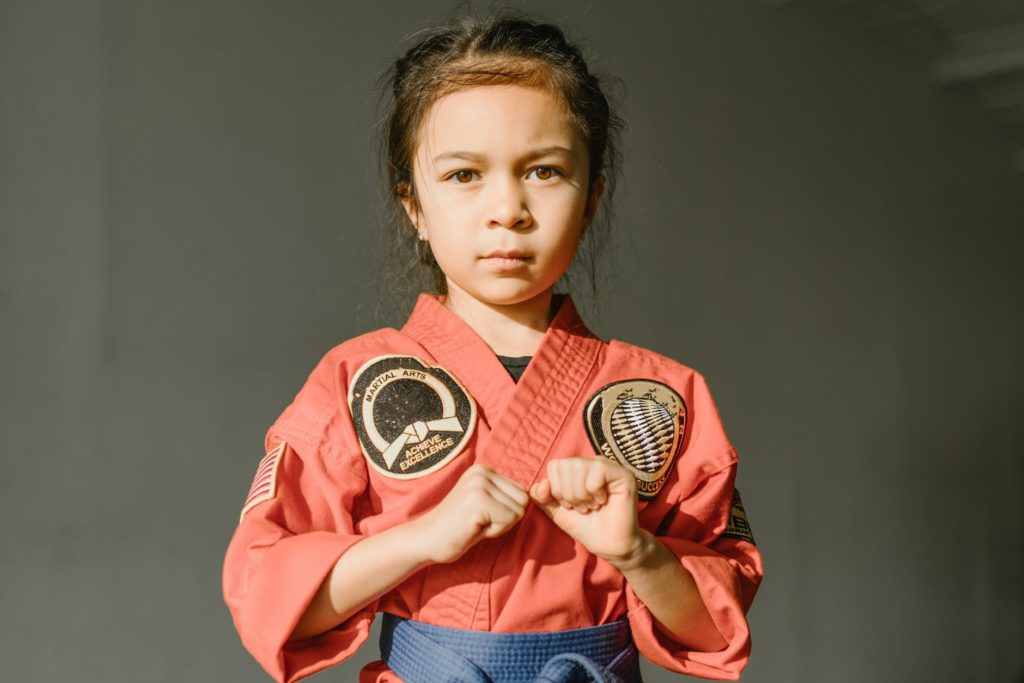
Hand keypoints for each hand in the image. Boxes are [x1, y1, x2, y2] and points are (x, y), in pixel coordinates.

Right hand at [409, 464, 528, 564]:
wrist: (426, 539)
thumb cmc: (457, 527)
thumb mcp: (482, 502)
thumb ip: (503, 496)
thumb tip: (535, 494)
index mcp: (484, 470)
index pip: (521, 493)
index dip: (506, 512)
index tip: (481, 516)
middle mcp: (482, 472)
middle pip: (523, 501)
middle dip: (506, 518)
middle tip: (479, 522)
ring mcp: (479, 485)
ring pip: (518, 512)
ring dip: (499, 525)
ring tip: (475, 524)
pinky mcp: (478, 502)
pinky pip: (508, 520)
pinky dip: (494, 531)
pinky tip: (473, 529)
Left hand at [529, 456, 643, 566]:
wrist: (608, 546)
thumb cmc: (585, 526)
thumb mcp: (556, 511)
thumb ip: (543, 497)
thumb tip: (541, 484)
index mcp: (577, 468)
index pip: (554, 465)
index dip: (557, 489)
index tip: (569, 505)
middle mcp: (592, 463)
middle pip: (566, 465)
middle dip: (569, 494)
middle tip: (582, 508)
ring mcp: (609, 466)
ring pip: (580, 466)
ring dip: (581, 494)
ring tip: (591, 506)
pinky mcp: (623, 474)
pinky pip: (597, 470)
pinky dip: (595, 491)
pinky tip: (602, 501)